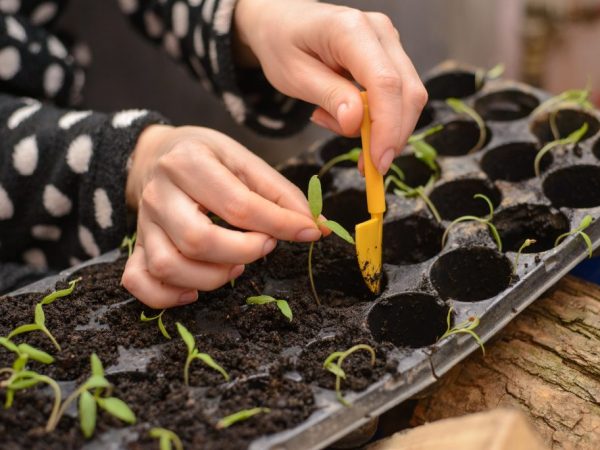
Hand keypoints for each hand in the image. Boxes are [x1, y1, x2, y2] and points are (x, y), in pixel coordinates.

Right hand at [121, 125, 321, 307]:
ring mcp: (144, 223)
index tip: (307, 231)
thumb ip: (280, 193)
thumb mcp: (244, 160)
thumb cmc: (206, 157)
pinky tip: (196, 289)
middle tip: (265, 245)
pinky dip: (167, 296)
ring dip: (213, 277)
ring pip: (169, 266)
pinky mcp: (136, 245)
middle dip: (244, 252)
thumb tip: (316, 226)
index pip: (238, 205)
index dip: (280, 224)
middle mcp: (159, 194)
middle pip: (198, 240)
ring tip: (236, 264)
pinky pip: (139, 282)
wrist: (157, 154)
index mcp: (188, 163)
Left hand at [234, 0, 427, 174]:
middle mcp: (379, 31)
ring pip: (408, 96)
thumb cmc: (281, 44)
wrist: (280, 21)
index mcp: (350, 29)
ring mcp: (388, 41)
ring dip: (383, 128)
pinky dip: (379, 118)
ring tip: (335, 124)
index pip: (385, 83)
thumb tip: (356, 122)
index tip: (378, 162)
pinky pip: (397, 95)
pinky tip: (346, 116)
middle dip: (393, 136)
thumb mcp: (294, 76)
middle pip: (408, 92)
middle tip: (367, 166)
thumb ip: (328, 96)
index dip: (387, 127)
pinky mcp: (389, 55)